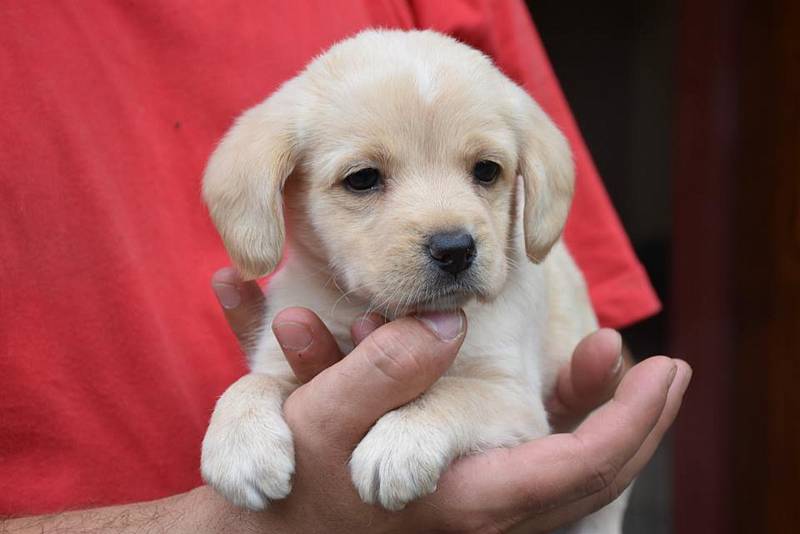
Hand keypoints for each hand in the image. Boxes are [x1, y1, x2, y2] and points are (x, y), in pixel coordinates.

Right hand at [211, 267, 690, 532]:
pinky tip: (577, 411)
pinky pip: (548, 485)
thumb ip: (384, 371)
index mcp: (470, 499)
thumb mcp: (322, 420)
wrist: (275, 533)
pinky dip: (578, 445)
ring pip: (577, 488)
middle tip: (669, 373)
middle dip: (642, 425)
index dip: (634, 417)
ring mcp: (484, 523)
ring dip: (617, 433)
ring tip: (638, 386)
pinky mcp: (470, 512)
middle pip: (599, 481)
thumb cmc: (294, 482)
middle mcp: (491, 521)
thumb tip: (447, 324)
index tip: (665, 365)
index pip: (586, 465)